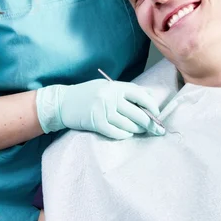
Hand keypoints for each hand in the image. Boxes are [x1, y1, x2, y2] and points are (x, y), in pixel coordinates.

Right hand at [36, 79, 164, 138]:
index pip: (140, 95)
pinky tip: (127, 134)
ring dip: (137, 130)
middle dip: (149, 123)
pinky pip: (116, 132)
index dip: (152, 106)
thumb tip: (149, 96)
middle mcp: (109, 96)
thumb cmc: (87, 95)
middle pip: (137, 113)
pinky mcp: (95, 122)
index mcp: (114, 86)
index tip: (157, 115)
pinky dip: (124, 134)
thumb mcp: (106, 87)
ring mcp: (102, 109)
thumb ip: (126, 91)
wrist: (62, 102)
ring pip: (128, 124)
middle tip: (157, 130)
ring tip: (140, 131)